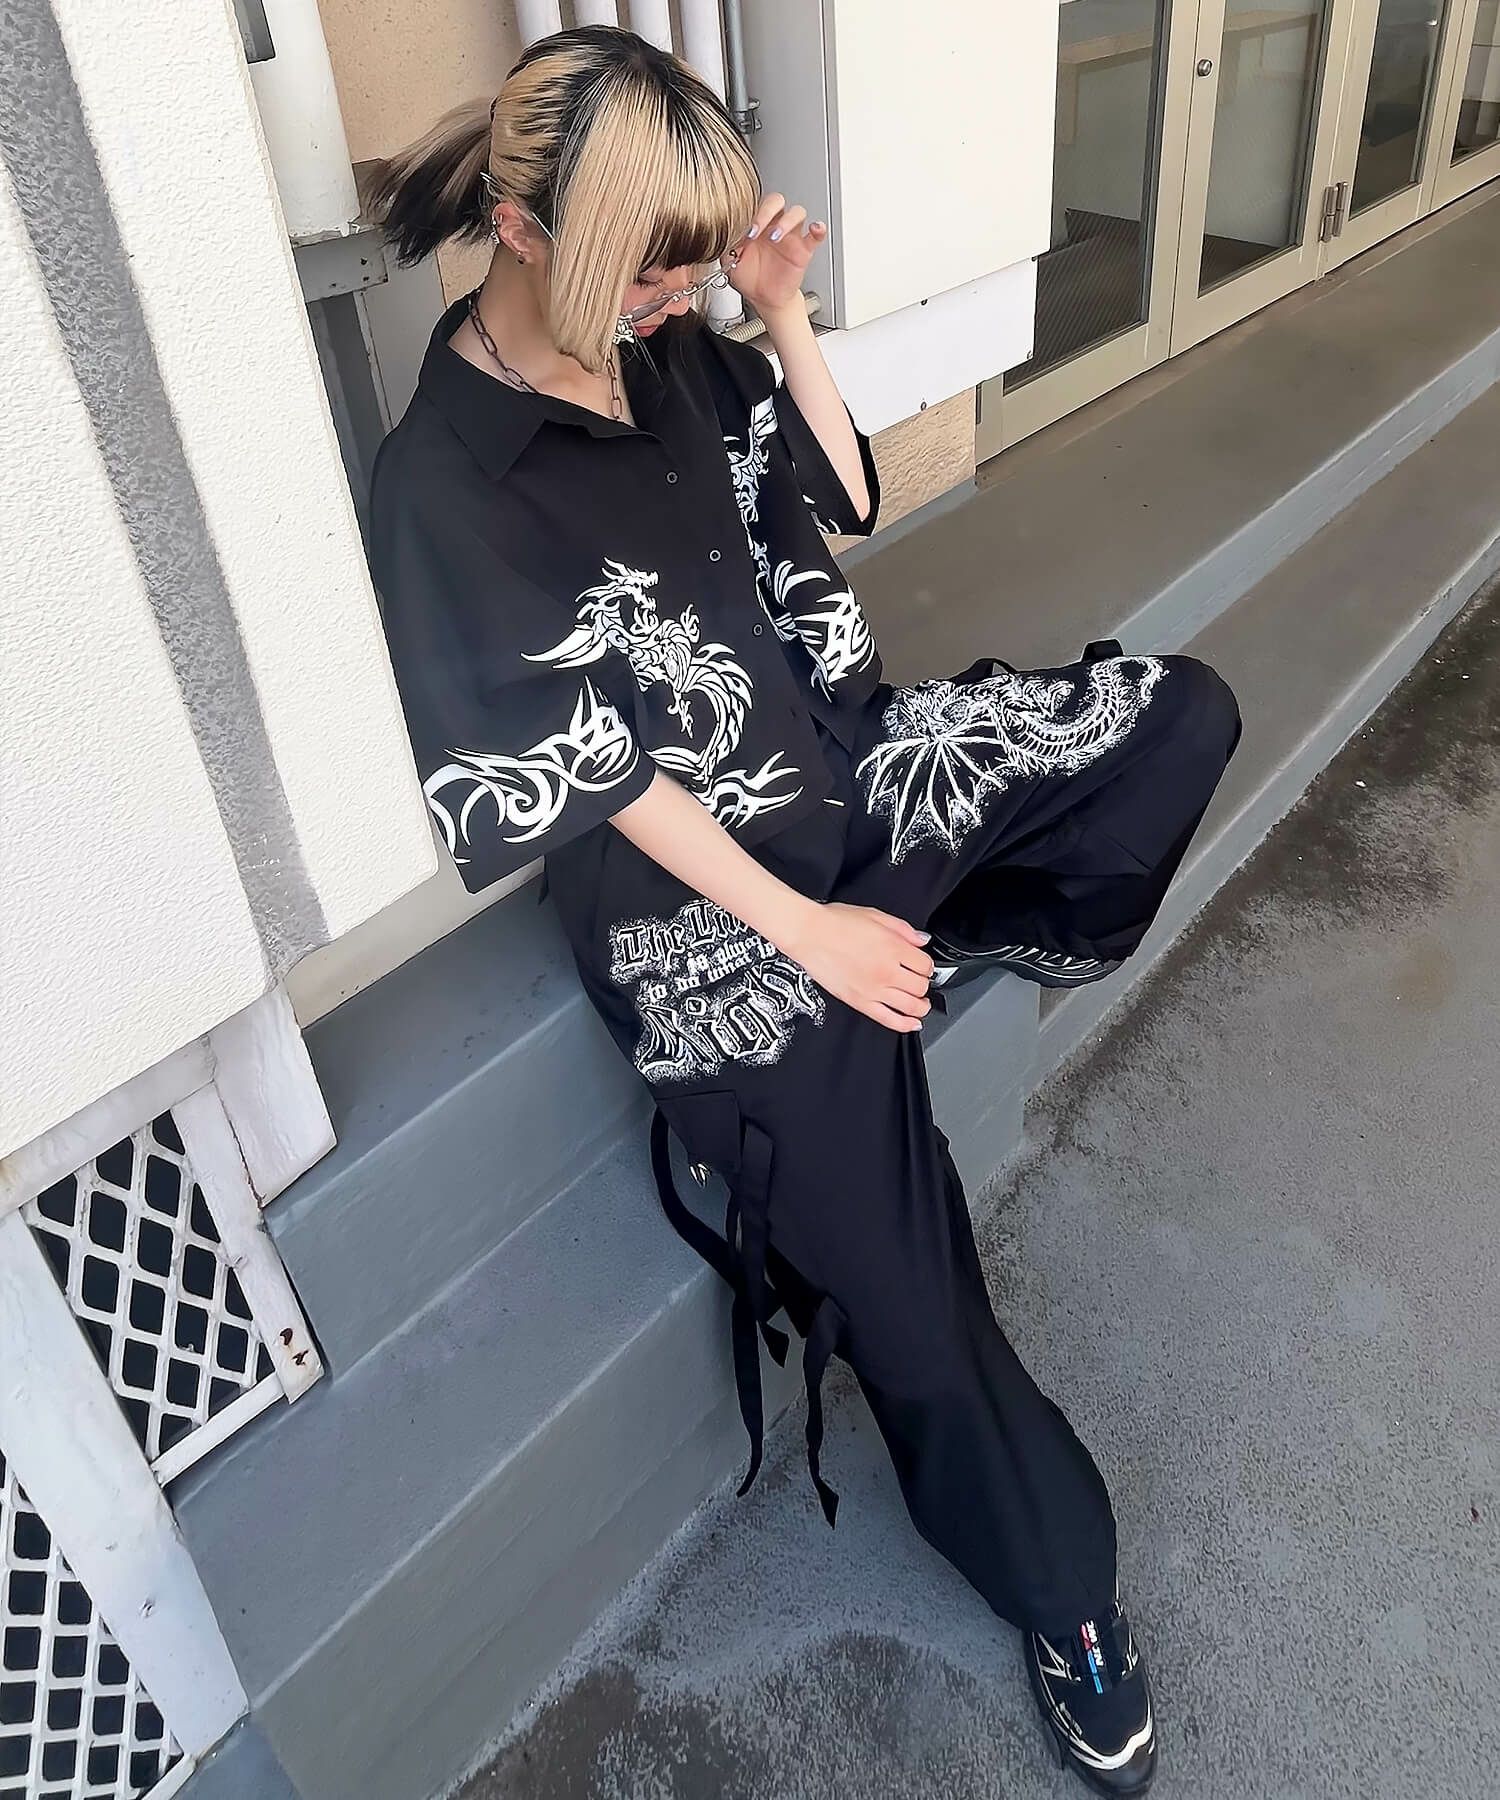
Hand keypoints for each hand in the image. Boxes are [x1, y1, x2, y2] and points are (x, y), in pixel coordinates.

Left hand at [728, 192, 825, 320]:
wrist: (764, 298)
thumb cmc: (749, 277)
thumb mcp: (730, 261)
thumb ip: (727, 245)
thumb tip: (724, 234)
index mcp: (756, 224)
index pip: (755, 205)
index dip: (749, 214)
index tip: (742, 231)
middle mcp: (774, 225)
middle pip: (776, 201)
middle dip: (766, 211)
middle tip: (757, 230)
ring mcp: (790, 236)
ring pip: (796, 212)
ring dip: (787, 221)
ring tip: (776, 237)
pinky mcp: (804, 249)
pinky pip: (816, 235)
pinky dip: (818, 229)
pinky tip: (815, 229)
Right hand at [784, 902, 934, 1032]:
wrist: (808, 934)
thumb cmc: (835, 923)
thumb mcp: (875, 915)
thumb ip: (903, 929)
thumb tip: (921, 940)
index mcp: (893, 948)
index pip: (925, 965)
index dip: (927, 965)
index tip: (922, 965)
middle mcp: (886, 972)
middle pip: (921, 987)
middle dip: (924, 984)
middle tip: (920, 982)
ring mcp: (873, 990)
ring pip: (911, 1006)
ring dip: (921, 1007)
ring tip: (922, 1004)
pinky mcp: (859, 1002)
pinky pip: (889, 1019)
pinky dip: (905, 1024)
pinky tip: (913, 1023)